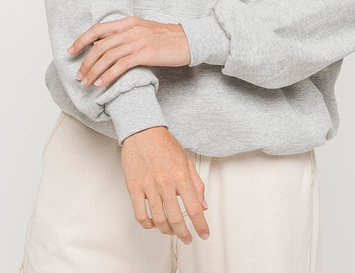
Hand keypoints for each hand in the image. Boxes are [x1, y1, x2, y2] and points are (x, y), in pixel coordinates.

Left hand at [67, 16, 190, 87]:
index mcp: (129, 21)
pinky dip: (108, 75)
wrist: (189, 40)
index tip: (71, 51)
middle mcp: (131, 29)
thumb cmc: (167, 38)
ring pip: (108, 57)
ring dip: (94, 71)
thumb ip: (125, 34)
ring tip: (87, 83)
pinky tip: (102, 84)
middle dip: (86, 62)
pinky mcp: (146, 54)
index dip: (82, 40)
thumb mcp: (144, 30)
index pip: (98, 29)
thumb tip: (105, 45)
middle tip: (79, 75)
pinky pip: (121, 66)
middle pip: (100, 45)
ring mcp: (139, 41)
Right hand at [121, 125, 209, 243]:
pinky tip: (153, 223)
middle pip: (177, 219)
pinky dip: (148, 224)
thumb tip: (203, 204)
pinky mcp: (134, 188)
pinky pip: (140, 214)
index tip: (204, 234)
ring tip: (172, 231)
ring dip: (167, 231)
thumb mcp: (187, 160)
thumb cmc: (164, 144)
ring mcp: (149, 186)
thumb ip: (197, 184)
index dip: (201, 225)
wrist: (143, 131)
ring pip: (159, 220)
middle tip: (187, 239)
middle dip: (184, 234)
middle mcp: (166, 183)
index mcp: (181, 176)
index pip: (194, 208)